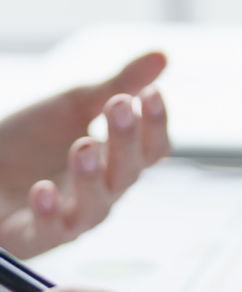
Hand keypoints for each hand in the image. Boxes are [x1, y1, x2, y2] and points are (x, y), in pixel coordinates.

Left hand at [0, 52, 171, 257]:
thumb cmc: (29, 141)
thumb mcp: (72, 106)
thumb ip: (117, 85)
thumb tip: (162, 55)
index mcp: (117, 162)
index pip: (153, 149)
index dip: (156, 123)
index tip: (151, 92)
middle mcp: (103, 192)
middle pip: (128, 173)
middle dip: (126, 139)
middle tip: (119, 106)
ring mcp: (71, 217)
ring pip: (95, 207)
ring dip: (92, 178)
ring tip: (84, 146)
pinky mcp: (34, 236)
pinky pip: (48, 231)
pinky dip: (48, 212)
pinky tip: (43, 189)